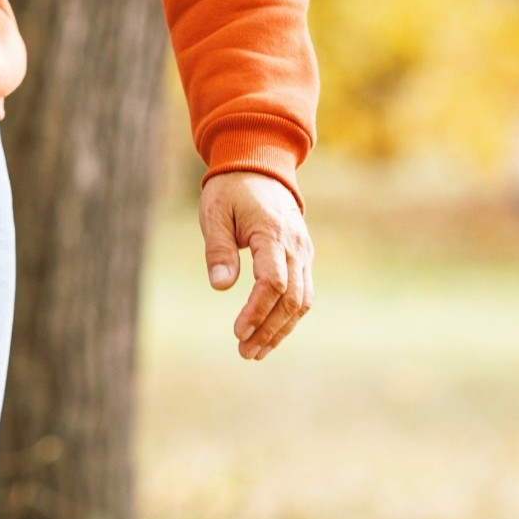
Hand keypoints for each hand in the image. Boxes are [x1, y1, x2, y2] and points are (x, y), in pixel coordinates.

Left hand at [201, 170, 313, 360]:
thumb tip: (220, 287)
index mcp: (271, 234)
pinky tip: (270, 334)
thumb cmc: (231, 191)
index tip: (237, 331)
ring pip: (302, 301)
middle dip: (268, 329)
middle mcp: (295, 246)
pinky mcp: (304, 257)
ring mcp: (303, 252)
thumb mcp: (215, 214)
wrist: (260, 166)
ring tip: (255, 352)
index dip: (256, 311)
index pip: (272, 283)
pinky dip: (289, 317)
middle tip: (244, 352)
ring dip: (280, 329)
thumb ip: (218, 250)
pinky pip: (303, 293)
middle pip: (291, 299)